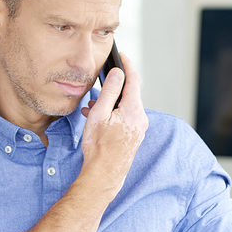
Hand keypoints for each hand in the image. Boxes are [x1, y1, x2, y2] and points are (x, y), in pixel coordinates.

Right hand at [79, 52, 148, 193]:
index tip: (122, 56)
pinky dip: (113, 114)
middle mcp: (141, 118)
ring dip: (110, 103)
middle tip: (99, 85)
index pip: (134, 80)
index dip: (127, 65)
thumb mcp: (100, 114)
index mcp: (134, 110)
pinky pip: (125, 118)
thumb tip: (118, 73)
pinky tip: (98, 118)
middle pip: (129, 94)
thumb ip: (110, 91)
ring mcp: (139, 128)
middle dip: (113, 88)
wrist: (104, 175)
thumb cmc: (99, 147)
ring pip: (125, 107)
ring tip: (91, 107)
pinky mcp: (134, 136)